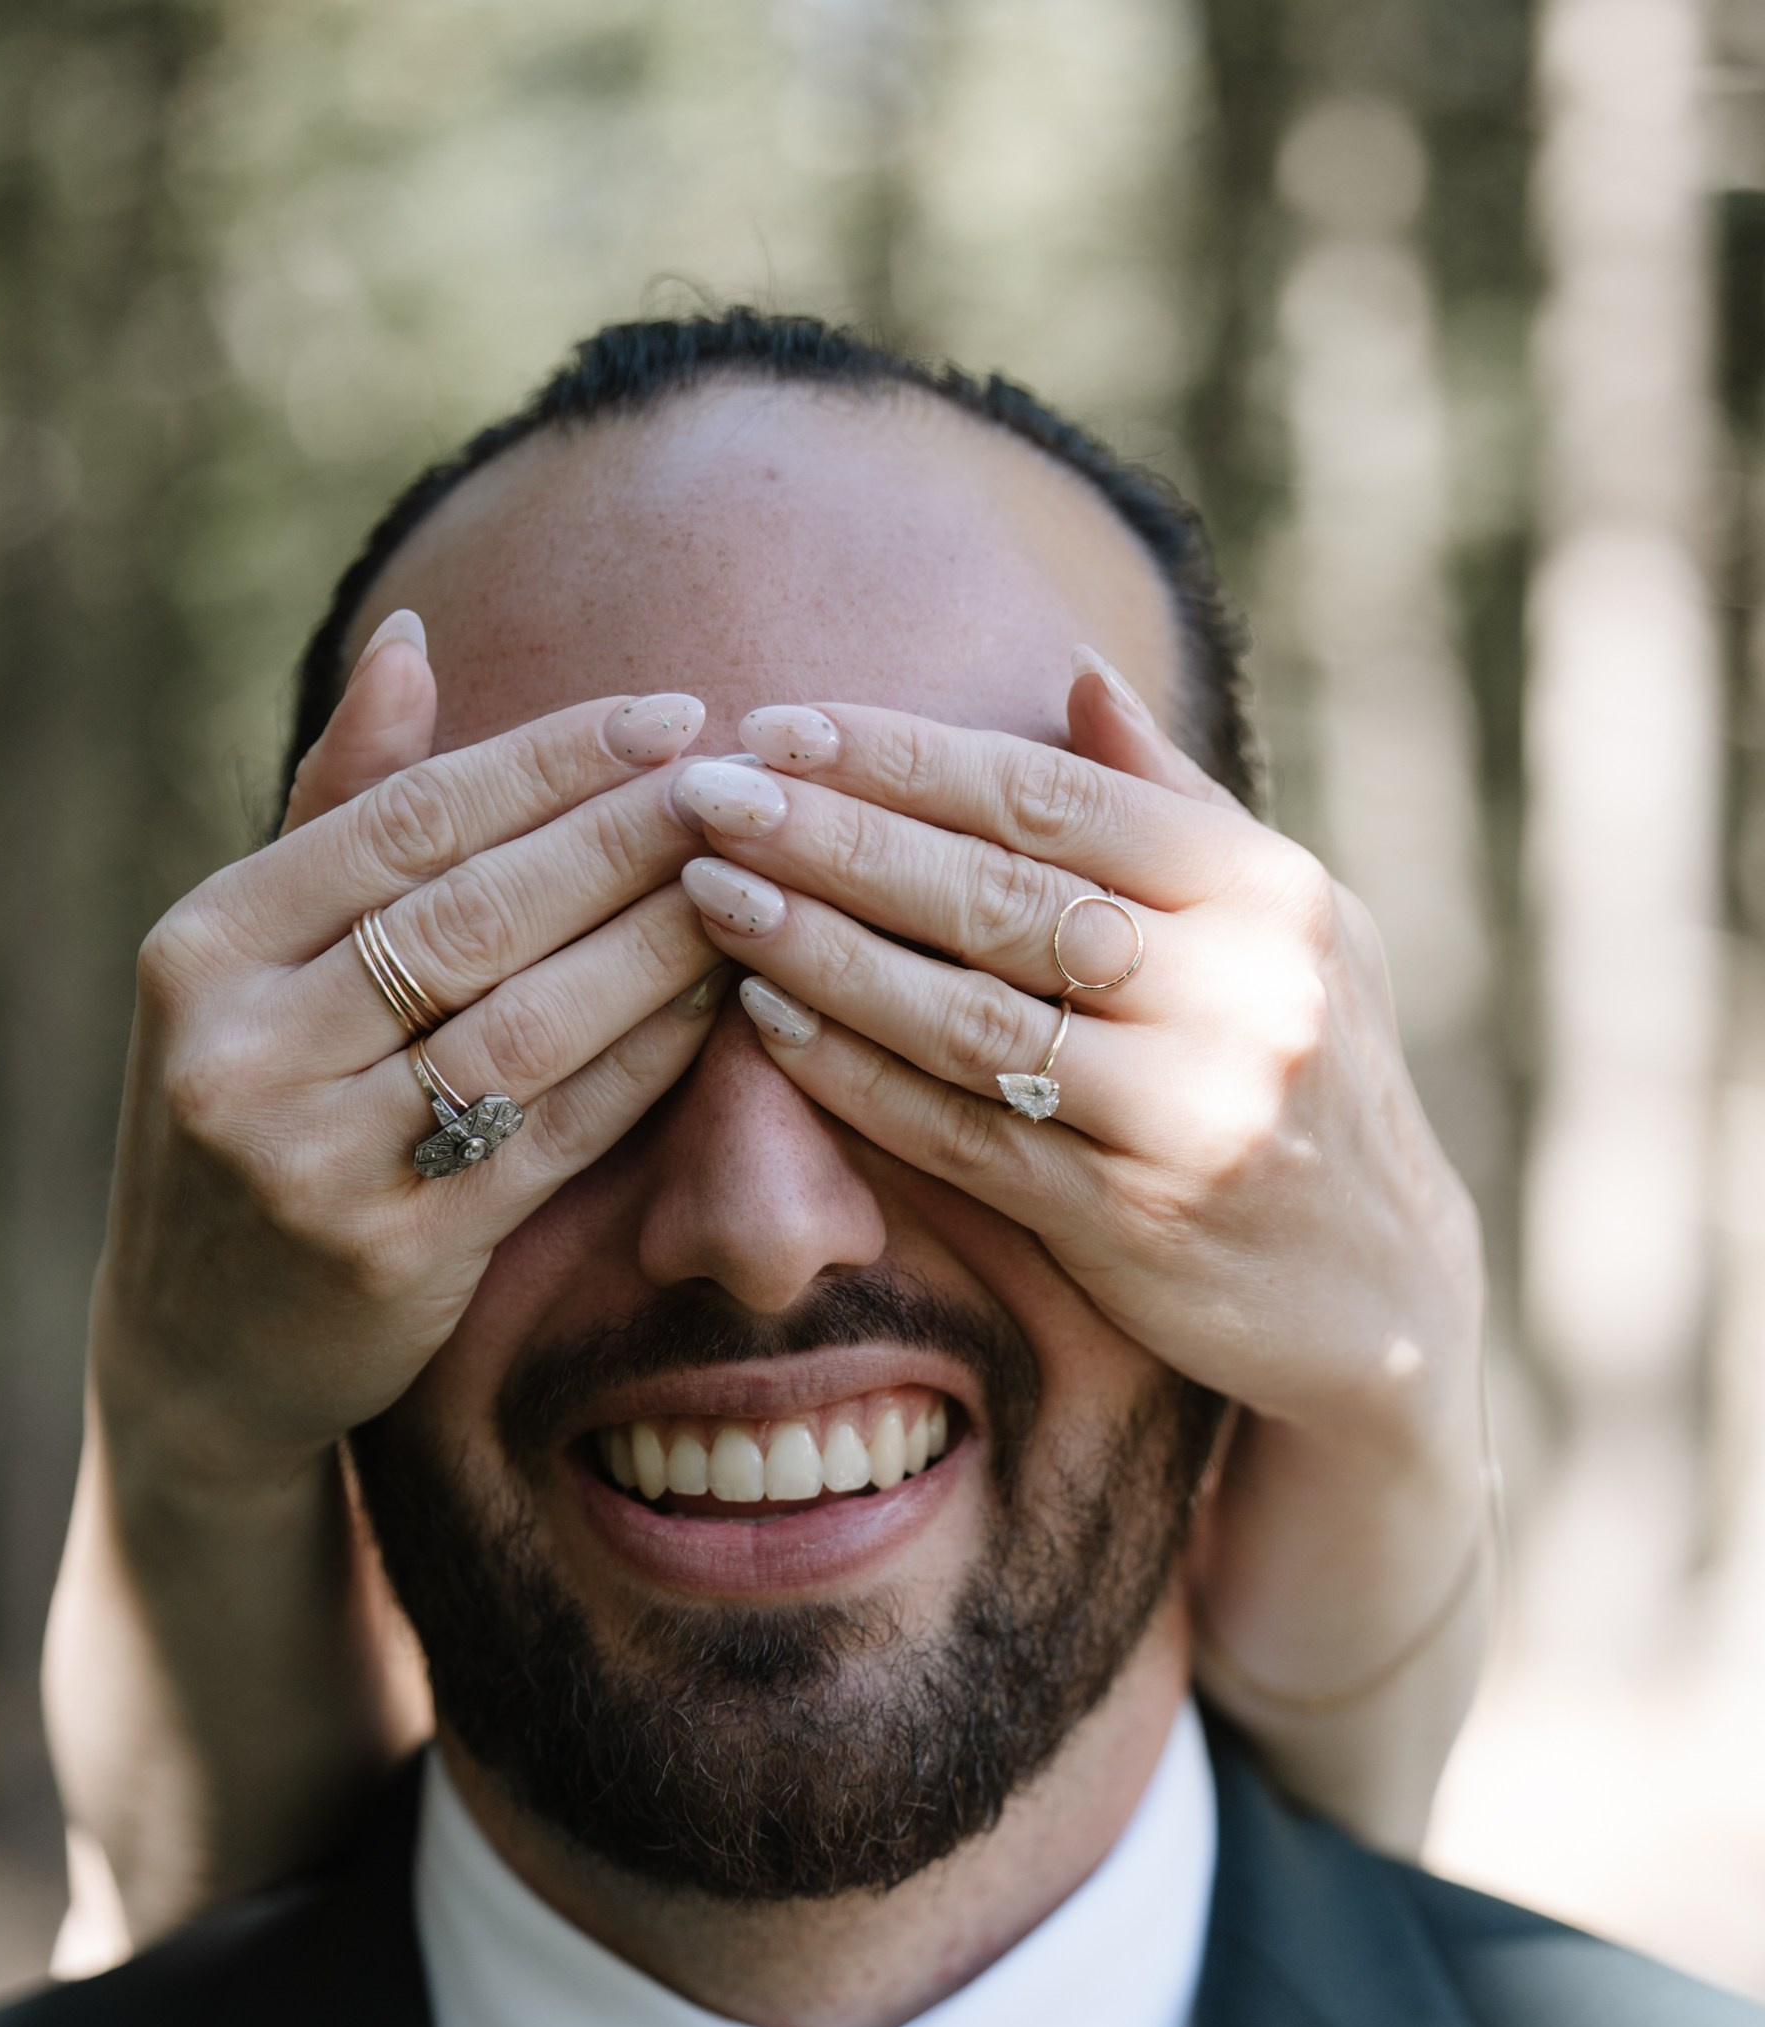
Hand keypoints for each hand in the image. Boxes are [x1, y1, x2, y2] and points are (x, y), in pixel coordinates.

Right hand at [98, 623, 719, 1485]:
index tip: (671, 713)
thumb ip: (336, 811)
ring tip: (753, 883)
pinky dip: (646, 1059)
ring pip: (528, 1019)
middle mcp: (243, 1049)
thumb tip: (410, 637)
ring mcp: (315, 1159)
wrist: (197, 1347)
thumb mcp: (249, 967)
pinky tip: (722, 1002)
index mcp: (203, 948)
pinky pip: (554, 1130)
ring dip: (659, 943)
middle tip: (743, 783)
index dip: (548, 761)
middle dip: (626, 838)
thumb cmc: (250, 1115)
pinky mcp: (395, 1253)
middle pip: (475, 912)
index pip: (403, 822)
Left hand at [669, 668, 1487, 1729]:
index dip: (905, 757)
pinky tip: (771, 1023)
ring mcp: (1187, 1113)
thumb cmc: (1308, 1068)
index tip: (782, 723)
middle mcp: (1237, 993)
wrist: (1381, 1292)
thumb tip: (1074, 670)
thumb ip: (1175, 805)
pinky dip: (862, 1077)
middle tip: (708, 795)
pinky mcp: (1134, 1222)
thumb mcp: (1286, 925)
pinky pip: (967, 1136)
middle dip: (835, 839)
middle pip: (997, 898)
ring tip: (714, 896)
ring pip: (970, 1017)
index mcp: (1265, 893)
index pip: (1053, 800)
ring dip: (825, 952)